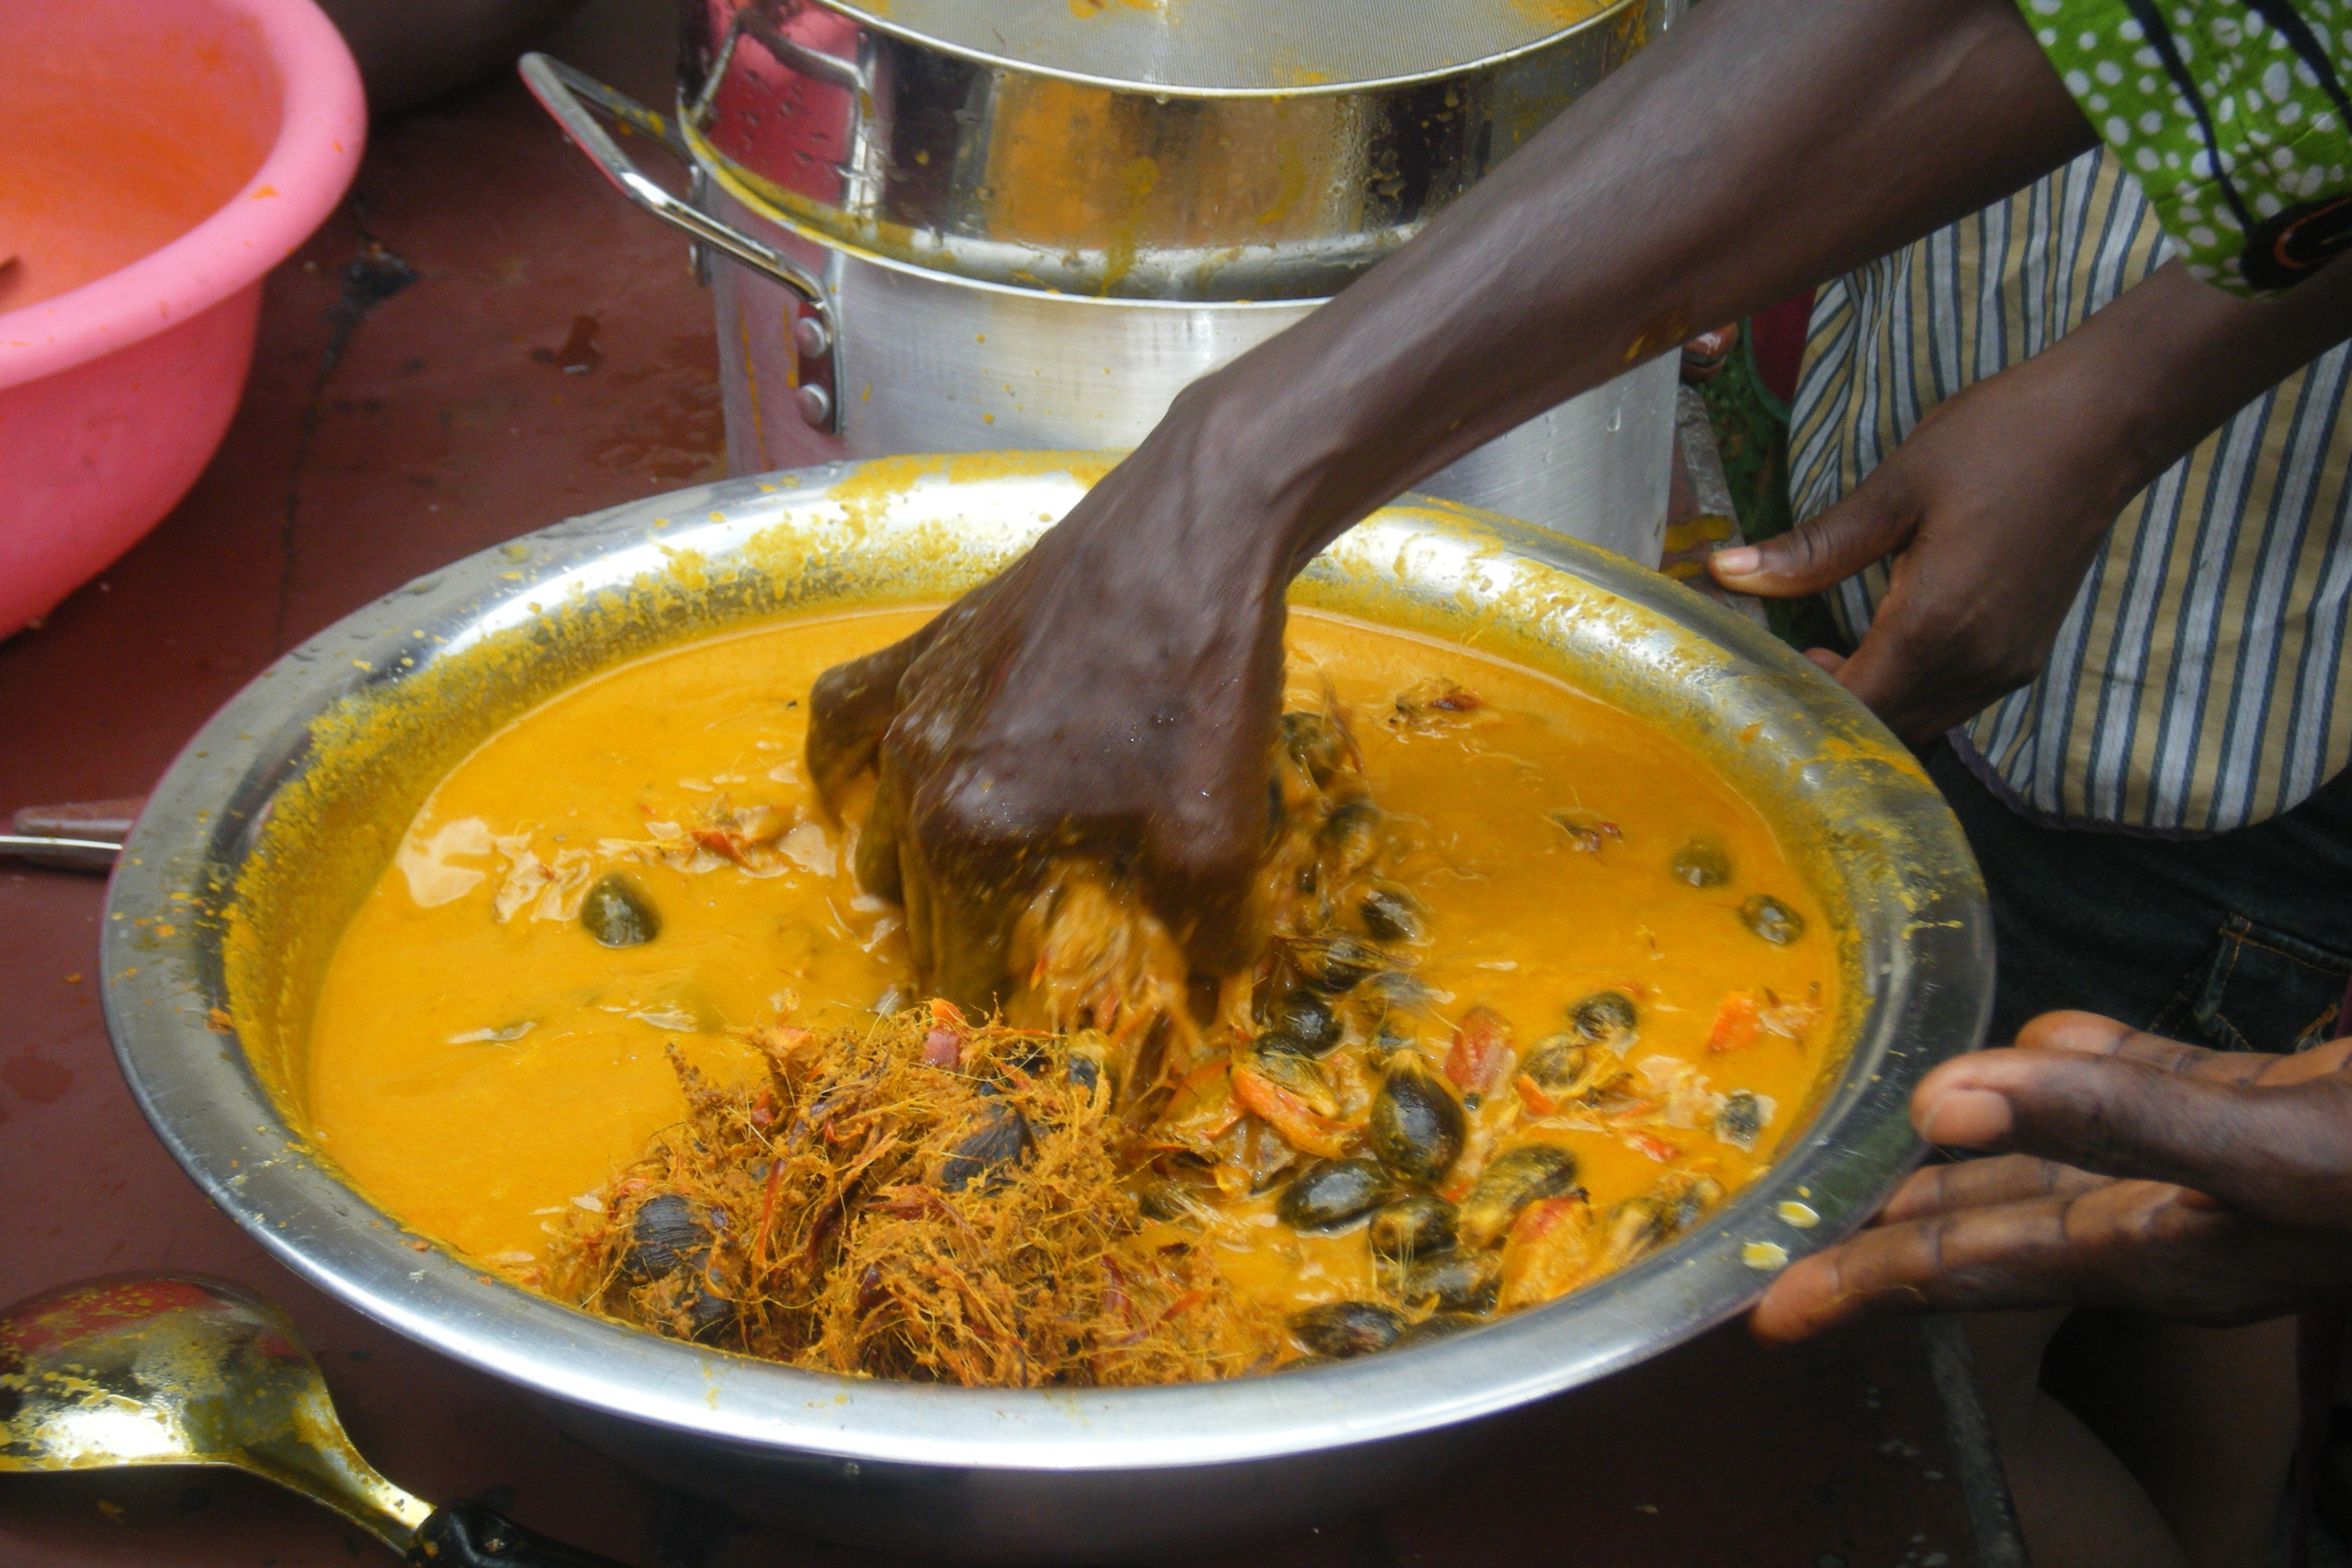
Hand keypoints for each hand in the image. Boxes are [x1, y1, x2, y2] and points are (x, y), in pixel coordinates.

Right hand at [805, 399, 1296, 1010]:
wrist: (1193, 529)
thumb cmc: (1200, 684)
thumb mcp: (1220, 834)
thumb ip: (1205, 934)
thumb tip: (1211, 988)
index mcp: (968, 835)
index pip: (959, 970)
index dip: (1004, 1009)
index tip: (1045, 1018)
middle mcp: (913, 775)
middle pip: (914, 907)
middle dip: (965, 946)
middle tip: (1033, 955)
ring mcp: (906, 705)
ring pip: (880, 826)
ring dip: (917, 871)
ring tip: (981, 883)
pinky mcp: (920, 646)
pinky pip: (844, 716)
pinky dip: (843, 760)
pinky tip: (860, 780)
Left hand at [1708, 344, 2132, 746]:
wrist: (2106, 423)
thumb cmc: (1999, 442)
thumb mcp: (1894, 491)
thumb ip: (1813, 550)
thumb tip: (1725, 573)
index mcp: (1936, 625)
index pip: (1852, 709)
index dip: (1799, 706)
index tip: (1759, 678)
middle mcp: (1977, 663)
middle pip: (1885, 729)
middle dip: (1829, 710)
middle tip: (1788, 662)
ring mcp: (2008, 665)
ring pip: (1920, 721)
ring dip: (1871, 703)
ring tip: (1829, 654)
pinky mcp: (2024, 655)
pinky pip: (1953, 700)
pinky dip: (1909, 690)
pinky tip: (1885, 644)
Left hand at [1752, 1012, 2351, 1339]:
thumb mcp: (2283, 1146)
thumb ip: (2121, 1118)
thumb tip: (1941, 1099)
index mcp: (2172, 1252)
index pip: (1978, 1271)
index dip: (1869, 1287)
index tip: (1766, 1316)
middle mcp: (2188, 1224)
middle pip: (2001, 1230)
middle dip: (1897, 1237)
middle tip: (1795, 1242)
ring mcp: (2231, 1167)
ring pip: (2066, 1161)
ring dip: (1976, 1153)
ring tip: (1887, 1148)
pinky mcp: (2280, 1111)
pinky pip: (2156, 1096)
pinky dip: (2089, 1070)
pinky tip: (2040, 1039)